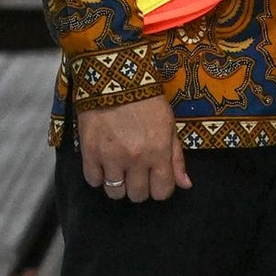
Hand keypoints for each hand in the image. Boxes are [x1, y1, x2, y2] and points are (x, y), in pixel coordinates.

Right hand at [75, 95, 189, 202]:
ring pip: (115, 193)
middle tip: (136, 173)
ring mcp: (110, 157)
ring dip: (118, 184)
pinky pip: (93, 180)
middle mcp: (135, 159)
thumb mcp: (169, 126)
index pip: (162, 192)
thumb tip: (185, 185)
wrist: (115, 79)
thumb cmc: (147, 101)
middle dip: (139, 188)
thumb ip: (176, 158)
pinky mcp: (89, 152)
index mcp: (158, 152)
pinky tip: (103, 164)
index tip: (155, 180)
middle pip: (138, 195)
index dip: (160, 188)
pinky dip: (98, 176)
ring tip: (118, 170)